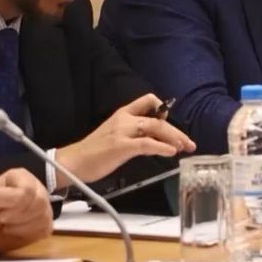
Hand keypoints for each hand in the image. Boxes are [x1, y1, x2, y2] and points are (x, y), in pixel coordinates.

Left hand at [0, 167, 53, 251]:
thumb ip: (1, 196)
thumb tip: (23, 196)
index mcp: (20, 177)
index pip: (29, 191)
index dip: (15, 206)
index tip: (0, 212)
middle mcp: (35, 187)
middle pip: (40, 203)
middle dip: (19, 217)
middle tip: (3, 219)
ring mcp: (43, 204)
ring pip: (44, 218)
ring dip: (22, 227)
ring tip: (9, 225)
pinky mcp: (46, 221)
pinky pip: (46, 229)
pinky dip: (30, 235)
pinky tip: (17, 231)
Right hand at [58, 93, 194, 183]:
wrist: (73, 161)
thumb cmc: (94, 153)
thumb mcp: (116, 137)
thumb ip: (134, 135)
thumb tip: (154, 140)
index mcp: (122, 114)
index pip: (147, 100)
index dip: (163, 109)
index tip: (171, 122)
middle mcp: (124, 119)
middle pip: (157, 118)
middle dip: (176, 130)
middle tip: (189, 142)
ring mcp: (123, 132)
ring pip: (155, 128)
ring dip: (174, 137)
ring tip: (184, 147)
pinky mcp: (121, 146)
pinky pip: (147, 144)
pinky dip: (162, 147)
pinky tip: (171, 152)